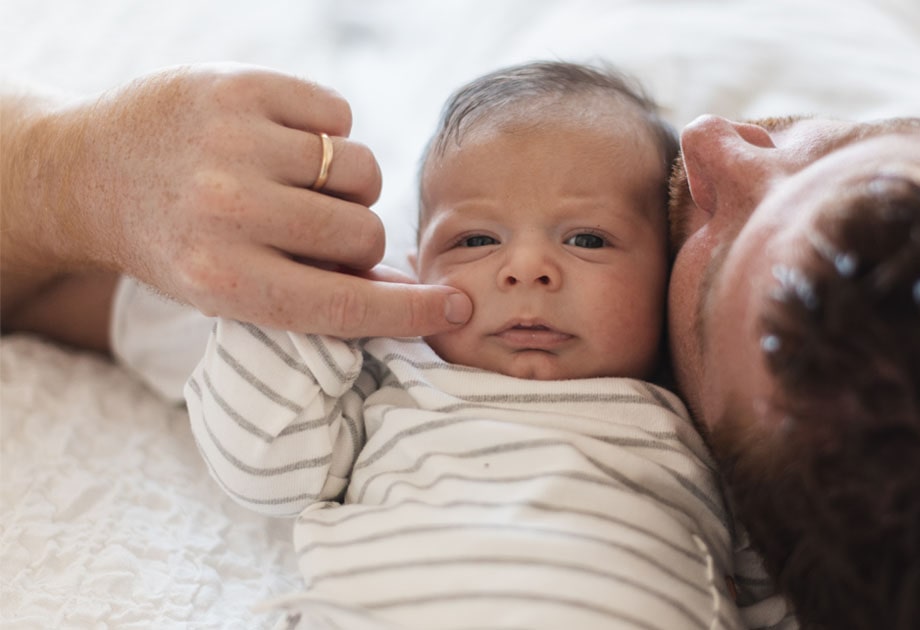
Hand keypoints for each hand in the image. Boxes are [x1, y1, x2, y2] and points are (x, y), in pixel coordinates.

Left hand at [6, 64, 470, 336]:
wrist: (89, 171)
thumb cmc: (177, 243)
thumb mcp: (233, 289)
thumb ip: (320, 294)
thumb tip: (419, 299)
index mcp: (224, 277)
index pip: (345, 303)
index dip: (409, 312)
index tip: (453, 310)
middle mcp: (228, 211)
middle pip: (364, 232)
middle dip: (354, 238)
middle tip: (311, 231)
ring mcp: (236, 142)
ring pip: (362, 171)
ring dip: (344, 184)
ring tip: (295, 184)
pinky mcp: (242, 87)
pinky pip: (340, 116)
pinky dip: (326, 132)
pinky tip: (281, 143)